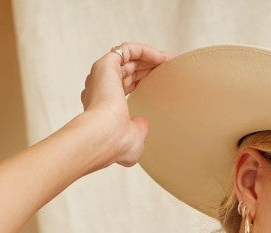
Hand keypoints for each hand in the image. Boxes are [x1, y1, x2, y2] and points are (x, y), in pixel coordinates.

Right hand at [79, 43, 171, 166]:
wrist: (104, 136)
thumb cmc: (116, 144)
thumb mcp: (133, 141)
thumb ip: (138, 131)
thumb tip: (143, 123)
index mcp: (104, 105)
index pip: (125, 86)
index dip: (144, 82)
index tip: (162, 83)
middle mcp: (100, 88)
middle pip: (128, 70)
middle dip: (149, 68)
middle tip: (170, 69)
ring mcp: (101, 75)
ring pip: (128, 58)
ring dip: (150, 57)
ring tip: (170, 61)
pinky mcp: (105, 65)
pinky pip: (127, 49)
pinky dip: (144, 50)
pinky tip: (161, 57)